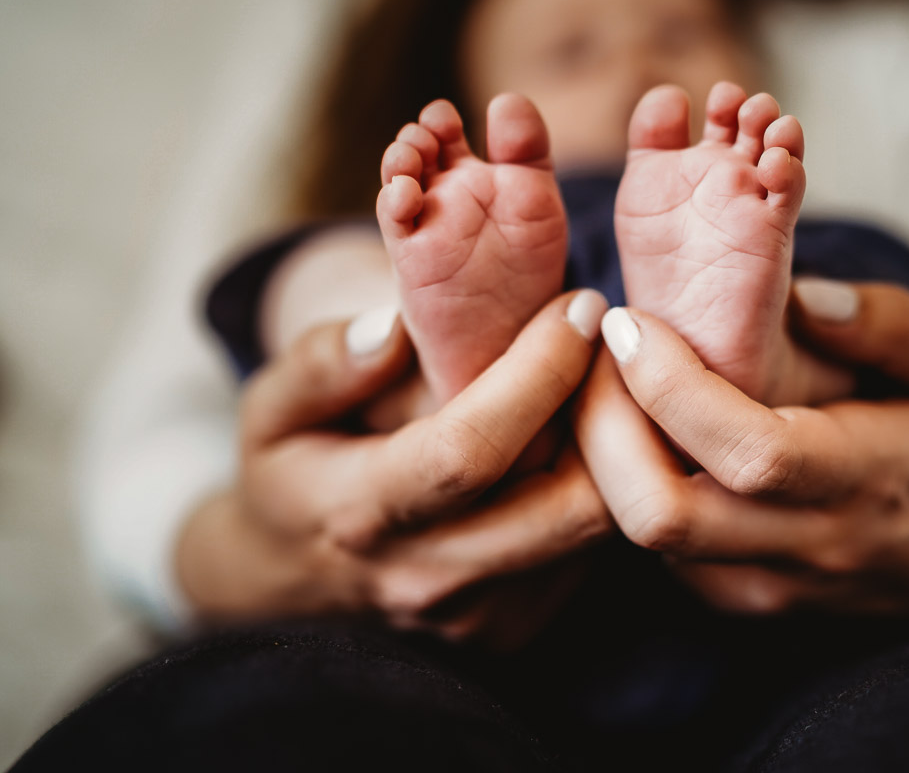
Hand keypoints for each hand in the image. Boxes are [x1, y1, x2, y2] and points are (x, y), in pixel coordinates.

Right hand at [177, 290, 613, 648]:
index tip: (578, 307)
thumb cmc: (291, 470)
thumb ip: (322, 363)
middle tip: (609, 334)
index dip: (538, 374)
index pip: (471, 450)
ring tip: (598, 374)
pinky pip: (588, 549)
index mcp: (360, 515)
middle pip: (565, 502)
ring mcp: (479, 614)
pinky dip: (598, 483)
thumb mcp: (272, 407)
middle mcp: (428, 578)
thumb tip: (394, 328)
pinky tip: (578, 430)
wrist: (292, 578)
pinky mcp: (517, 624)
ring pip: (591, 527)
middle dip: (603, 409)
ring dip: (612, 445)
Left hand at [574, 280, 908, 617]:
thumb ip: (893, 326)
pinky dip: (622, 479)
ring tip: (608, 376)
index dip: (673, 388)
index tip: (629, 323)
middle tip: (595, 349)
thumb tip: (800, 296)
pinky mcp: (728, 597)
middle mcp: (807, 546)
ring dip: (601, 449)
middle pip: (663, 513)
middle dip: (603, 425)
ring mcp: (761, 584)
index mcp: (868, 481)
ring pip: (641, 531)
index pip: (752, 453)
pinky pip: (651, 540)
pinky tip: (636, 423)